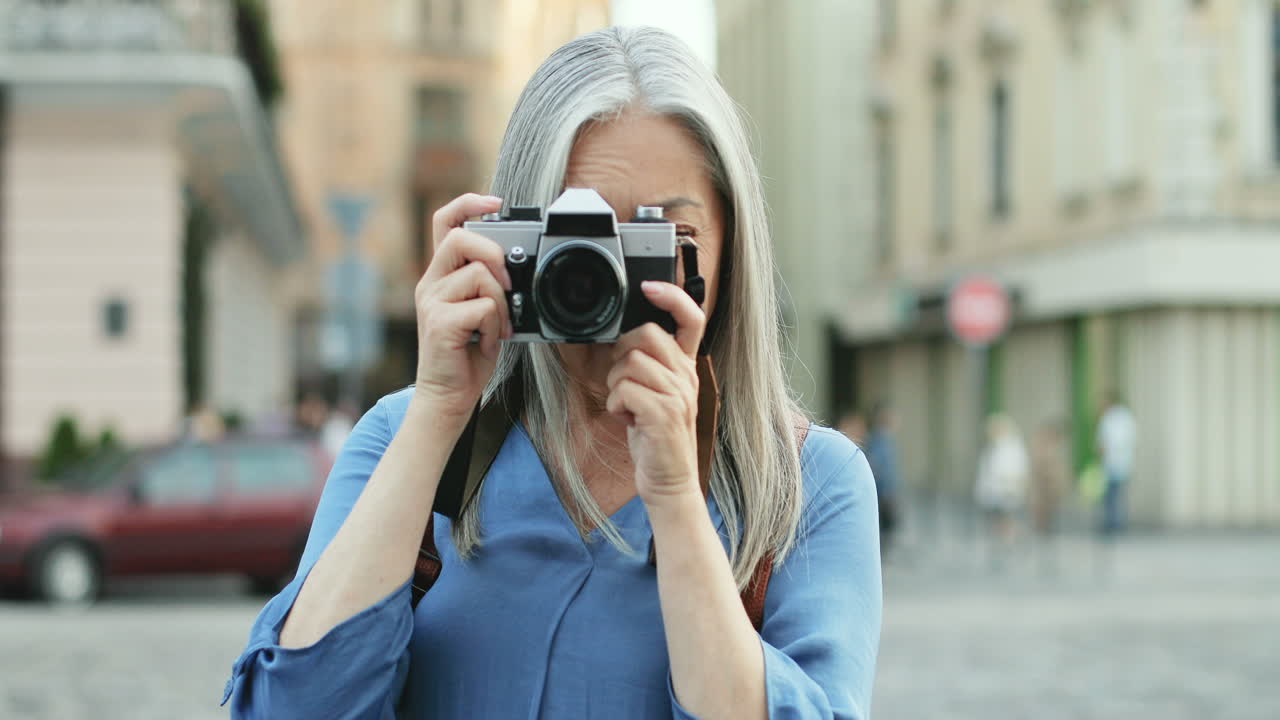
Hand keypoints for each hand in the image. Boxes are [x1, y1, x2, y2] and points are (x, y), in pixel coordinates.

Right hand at [413, 193, 512, 422]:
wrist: (448, 396)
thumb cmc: (467, 355)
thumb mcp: (481, 312)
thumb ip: (489, 287)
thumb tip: (515, 270)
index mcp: (441, 275)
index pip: (445, 222)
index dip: (469, 203)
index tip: (495, 202)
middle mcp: (431, 283)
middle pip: (462, 238)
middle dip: (494, 255)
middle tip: (508, 285)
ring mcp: (432, 302)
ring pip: (480, 276)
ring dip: (500, 305)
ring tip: (495, 329)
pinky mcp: (439, 322)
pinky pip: (483, 307)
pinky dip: (494, 327)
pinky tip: (485, 343)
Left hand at [605, 281, 706, 506]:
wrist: (669, 480)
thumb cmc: (656, 435)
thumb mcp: (658, 393)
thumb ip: (649, 364)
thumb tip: (624, 337)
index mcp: (685, 366)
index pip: (691, 318)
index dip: (672, 296)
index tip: (649, 286)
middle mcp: (686, 376)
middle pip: (645, 335)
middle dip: (621, 356)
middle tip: (624, 382)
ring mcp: (678, 395)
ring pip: (629, 363)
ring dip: (615, 385)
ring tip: (627, 406)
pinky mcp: (663, 415)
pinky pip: (623, 391)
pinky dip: (615, 406)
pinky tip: (627, 420)